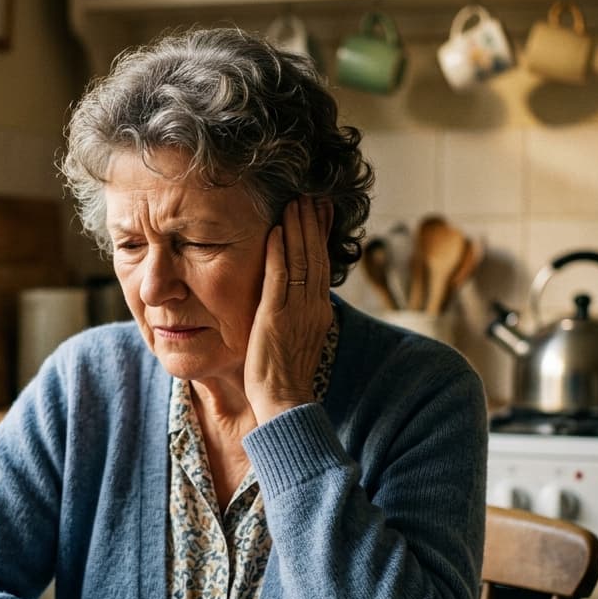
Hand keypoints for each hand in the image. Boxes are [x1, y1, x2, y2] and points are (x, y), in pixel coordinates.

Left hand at [244, 196, 333, 424]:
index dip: (320, 237)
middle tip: (312, 195)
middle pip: (316, 256)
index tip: (319, 211)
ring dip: (298, 230)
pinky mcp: (276, 317)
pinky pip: (279, 278)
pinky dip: (278, 253)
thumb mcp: (297, 340)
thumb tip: (294, 300)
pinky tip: (275, 232)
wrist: (284, 403)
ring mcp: (296, 311)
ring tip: (296, 203)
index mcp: (319, 312)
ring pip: (302, 261)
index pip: (322, 266)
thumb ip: (297, 316)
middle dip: (313, 224)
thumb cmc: (284, 378)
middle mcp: (313, 308)